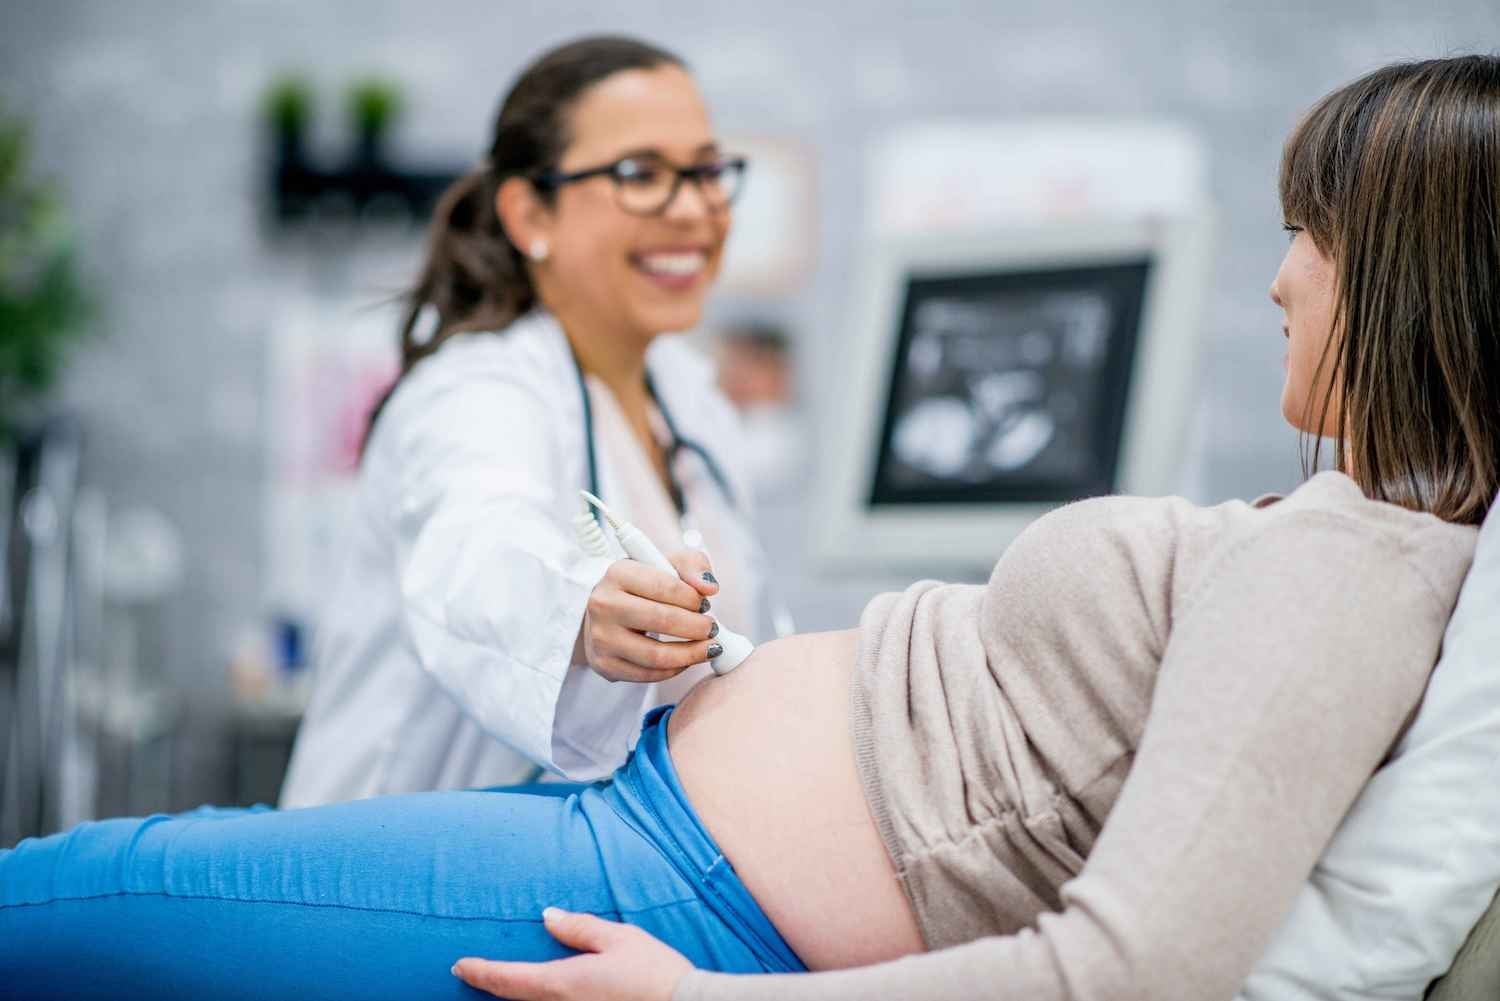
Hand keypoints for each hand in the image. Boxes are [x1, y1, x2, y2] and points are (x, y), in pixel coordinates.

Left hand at [452, 907, 691, 1000]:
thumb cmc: (654, 974)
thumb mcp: (620, 939)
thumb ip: (580, 928)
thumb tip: (548, 916)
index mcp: (563, 983)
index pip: (509, 979)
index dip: (481, 972)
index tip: (460, 965)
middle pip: (515, 998)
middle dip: (491, 985)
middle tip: (471, 974)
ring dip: (514, 995)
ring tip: (500, 983)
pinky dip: (536, 1000)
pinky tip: (539, 992)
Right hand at [581, 549, 721, 682]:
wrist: (610, 608)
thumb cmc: (645, 584)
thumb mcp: (668, 562)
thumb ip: (693, 566)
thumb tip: (709, 588)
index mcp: (619, 573)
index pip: (663, 587)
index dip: (692, 598)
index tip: (705, 605)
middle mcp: (603, 605)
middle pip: (661, 621)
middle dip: (696, 627)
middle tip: (711, 629)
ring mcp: (601, 637)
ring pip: (656, 655)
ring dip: (691, 654)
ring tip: (709, 647)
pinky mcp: (604, 664)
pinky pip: (647, 674)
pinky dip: (674, 669)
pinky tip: (686, 659)